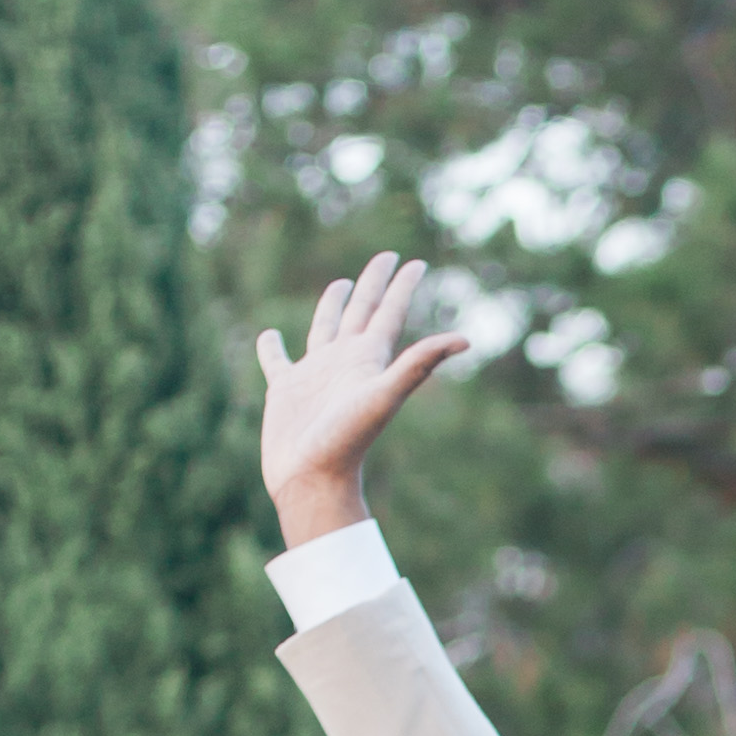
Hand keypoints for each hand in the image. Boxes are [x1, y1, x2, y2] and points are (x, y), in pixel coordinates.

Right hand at [254, 252, 470, 545]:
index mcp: (369, 360)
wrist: (313, 479)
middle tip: (386, 256)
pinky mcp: (284, 390)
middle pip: (362, 312)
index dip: (403, 286)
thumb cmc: (348, 440)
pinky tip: (270, 336)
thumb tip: (465, 340)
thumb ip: (419, 364)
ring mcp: (314, 375)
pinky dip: (272, 347)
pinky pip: (277, 361)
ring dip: (333, 307)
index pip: (390, 313)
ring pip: (325, 329)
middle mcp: (344, 362)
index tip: (416, 261)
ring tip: (340, 284)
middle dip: (374, 284)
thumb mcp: (385, 395)